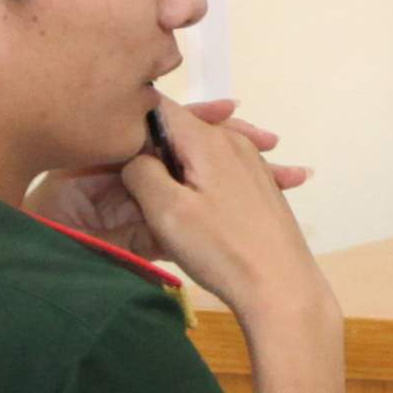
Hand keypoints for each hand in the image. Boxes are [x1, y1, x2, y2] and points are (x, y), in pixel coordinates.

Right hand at [79, 100, 330, 320]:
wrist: (282, 285)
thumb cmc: (221, 248)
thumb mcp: (166, 210)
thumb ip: (141, 171)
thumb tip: (137, 155)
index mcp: (206, 140)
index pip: (159, 108)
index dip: (131, 120)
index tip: (110, 143)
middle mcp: (233, 141)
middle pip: (182, 128)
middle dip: (155, 144)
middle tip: (126, 174)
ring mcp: (252, 162)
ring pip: (202, 149)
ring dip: (178, 165)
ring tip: (157, 193)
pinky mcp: (261, 185)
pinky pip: (223, 168)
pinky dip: (203, 177)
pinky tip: (195, 197)